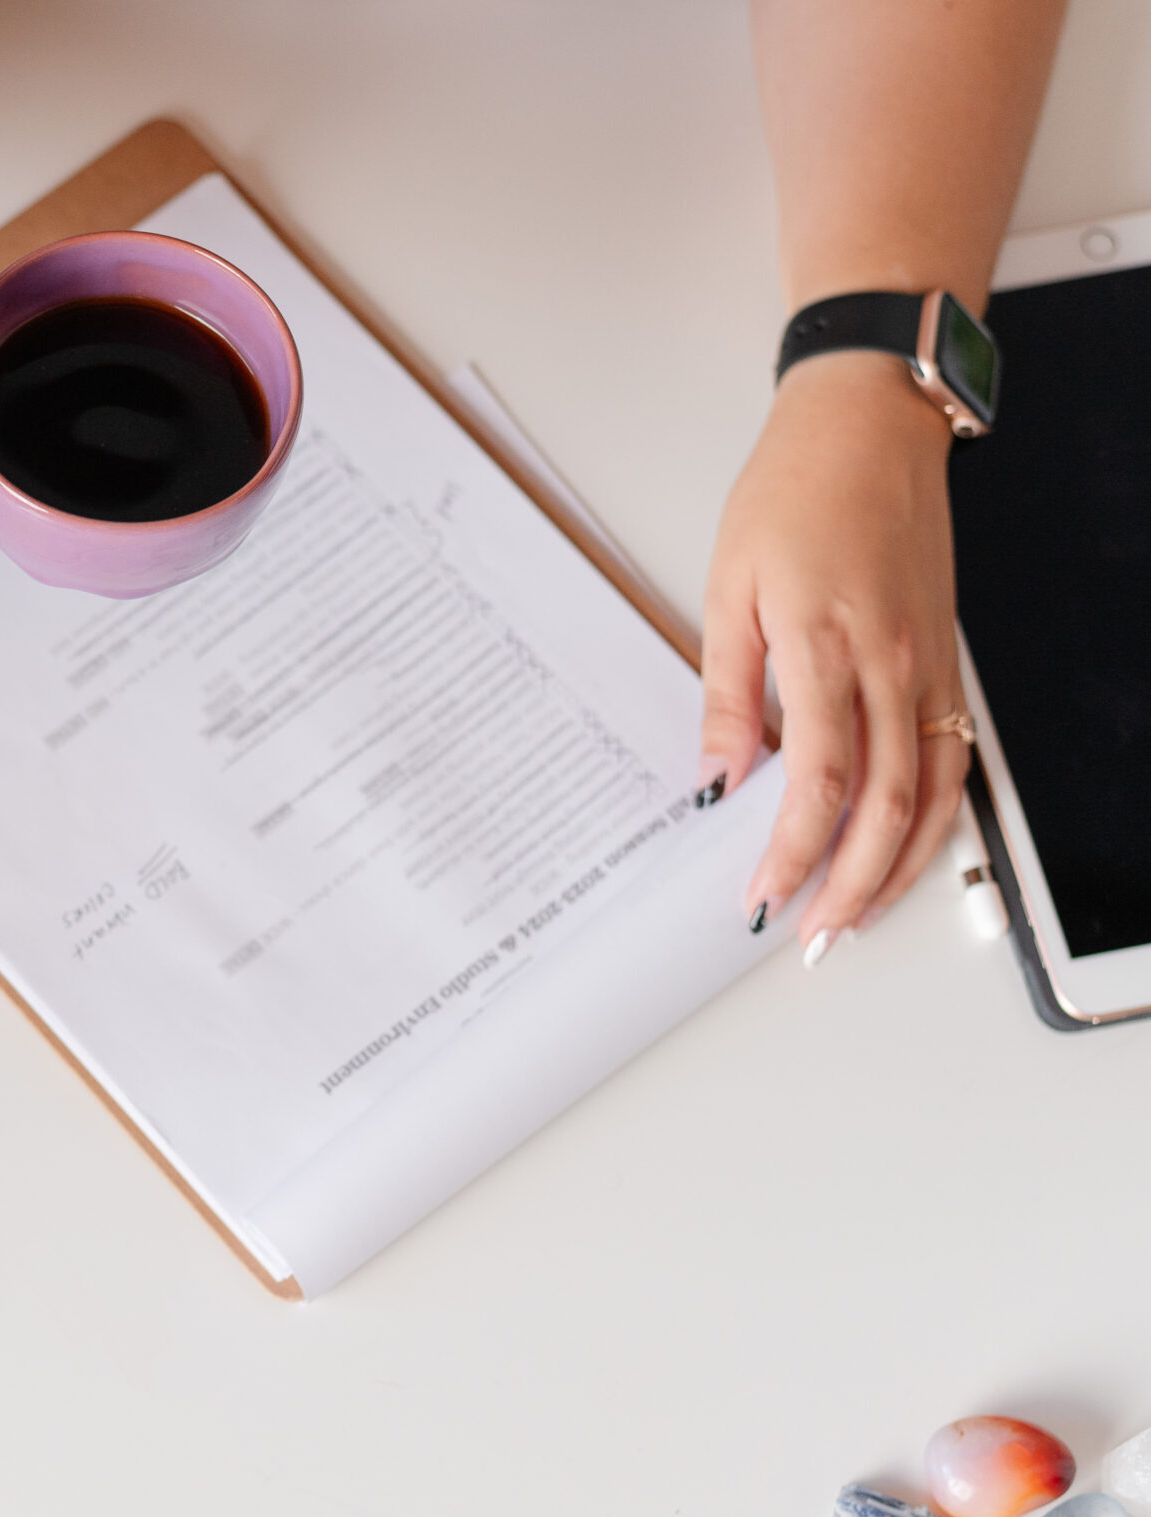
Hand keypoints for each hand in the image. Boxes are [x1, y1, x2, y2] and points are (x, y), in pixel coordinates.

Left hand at [699, 353, 970, 962]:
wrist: (868, 427)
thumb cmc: (792, 493)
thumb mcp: (729, 588)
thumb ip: (728, 692)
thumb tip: (717, 776)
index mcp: (827, 646)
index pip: (818, 782)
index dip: (792, 852)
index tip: (760, 895)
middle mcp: (893, 663)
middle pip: (886, 806)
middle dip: (848, 884)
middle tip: (810, 935)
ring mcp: (929, 663)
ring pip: (934, 793)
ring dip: (898, 868)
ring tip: (856, 918)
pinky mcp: (945, 658)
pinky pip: (954, 756)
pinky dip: (934, 817)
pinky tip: (904, 851)